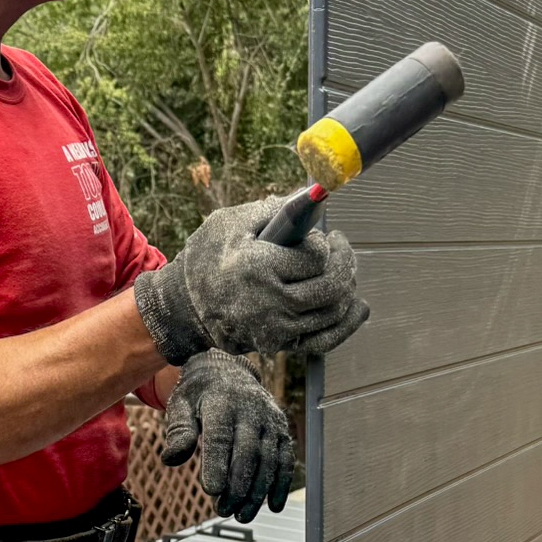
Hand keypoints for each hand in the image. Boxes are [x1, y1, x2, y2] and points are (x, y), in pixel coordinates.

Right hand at [133, 195, 368, 364]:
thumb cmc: (206, 259)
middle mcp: (269, 303)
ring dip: (347, 287)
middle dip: (345, 263)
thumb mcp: (229, 223)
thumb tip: (312, 197)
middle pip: (331, 286)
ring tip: (342, 270)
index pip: (316, 257)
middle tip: (342, 248)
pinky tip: (358, 306)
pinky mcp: (280, 345)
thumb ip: (272, 210)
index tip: (322, 237)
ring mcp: (276, 329)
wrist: (183, 307)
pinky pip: (325, 339)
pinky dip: (347, 323)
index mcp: (257, 267)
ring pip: (333, 311)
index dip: (324, 245)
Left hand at [160, 350, 293, 523]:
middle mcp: (251, 410)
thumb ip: (178, 432)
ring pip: (269, 459)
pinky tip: (272, 505)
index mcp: (221, 402)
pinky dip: (281, 483)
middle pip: (247, 452)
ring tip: (242, 515)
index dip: (217, 464)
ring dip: (257, 491)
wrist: (228, 372)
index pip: (220, 436)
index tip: (211, 490)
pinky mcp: (282, 431)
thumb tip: (171, 458)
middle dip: (237, 485)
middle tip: (224, 510)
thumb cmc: (200, 395)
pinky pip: (285, 459)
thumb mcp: (181, 406)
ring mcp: (270, 420)